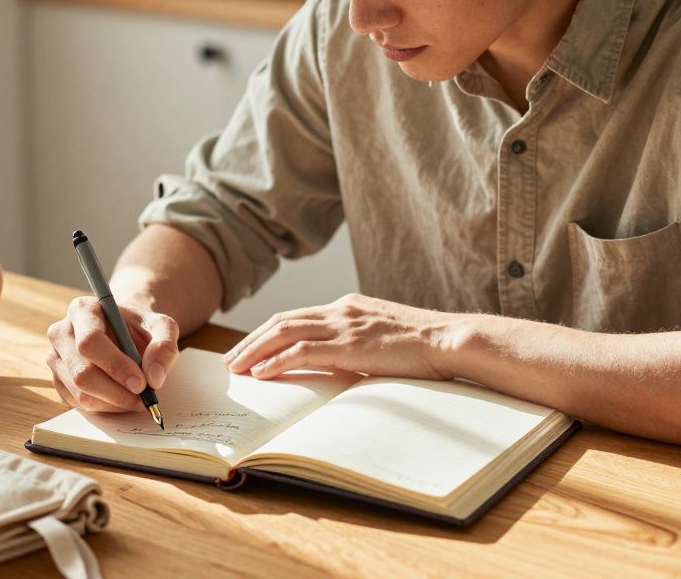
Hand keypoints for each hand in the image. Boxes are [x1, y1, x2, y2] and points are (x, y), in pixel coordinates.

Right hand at [46, 296, 179, 412]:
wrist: (123, 335)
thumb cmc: (139, 329)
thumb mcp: (161, 327)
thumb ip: (164, 345)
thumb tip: (154, 376)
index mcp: (83, 310)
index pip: (90, 342)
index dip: (116, 366)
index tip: (141, 383)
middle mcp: (62, 333)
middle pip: (81, 372)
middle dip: (117, 392)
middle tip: (143, 398)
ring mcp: (56, 359)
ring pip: (80, 393)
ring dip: (114, 402)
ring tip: (136, 397)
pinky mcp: (58, 381)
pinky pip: (78, 404)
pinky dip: (105, 407)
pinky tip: (120, 396)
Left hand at [222, 293, 460, 379]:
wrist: (449, 340)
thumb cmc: (425, 346)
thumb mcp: (384, 338)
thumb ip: (358, 343)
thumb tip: (338, 363)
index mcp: (349, 306)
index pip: (297, 316)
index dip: (268, 332)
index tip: (250, 348)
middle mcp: (341, 310)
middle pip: (282, 321)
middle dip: (252, 341)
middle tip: (231, 360)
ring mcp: (344, 325)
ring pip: (284, 333)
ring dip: (255, 351)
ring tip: (237, 368)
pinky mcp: (349, 345)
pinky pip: (302, 351)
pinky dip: (277, 361)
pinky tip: (261, 373)